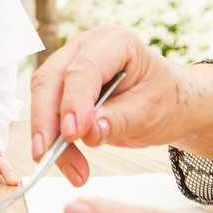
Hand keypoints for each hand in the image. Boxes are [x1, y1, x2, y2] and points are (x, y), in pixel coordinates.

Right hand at [30, 25, 212, 185]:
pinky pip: (48, 115)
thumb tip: (88, 133)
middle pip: (50, 82)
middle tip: (47, 155)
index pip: (83, 70)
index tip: (72, 133)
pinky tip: (69, 164)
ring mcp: (68, 67)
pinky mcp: (62, 90)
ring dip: (49, 137)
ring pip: (43, 100)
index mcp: (113, 41)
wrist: (170, 104)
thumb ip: (119, 120)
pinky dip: (54, 141)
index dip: (74, 101)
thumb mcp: (152, 110)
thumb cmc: (166, 99)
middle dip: (47, 121)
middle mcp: (83, 49)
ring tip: (72, 170)